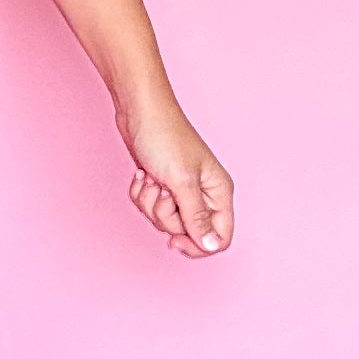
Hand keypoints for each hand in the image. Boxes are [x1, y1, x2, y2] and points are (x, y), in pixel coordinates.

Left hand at [122, 104, 233, 259]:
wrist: (139, 112)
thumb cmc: (164, 137)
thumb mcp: (182, 183)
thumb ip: (196, 218)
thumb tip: (212, 247)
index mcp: (219, 193)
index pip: (220, 238)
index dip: (198, 246)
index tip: (174, 240)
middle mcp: (203, 195)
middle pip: (187, 232)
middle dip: (165, 216)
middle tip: (162, 191)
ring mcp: (181, 191)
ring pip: (164, 221)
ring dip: (150, 204)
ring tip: (151, 178)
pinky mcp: (161, 186)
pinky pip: (148, 208)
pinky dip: (140, 195)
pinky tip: (142, 175)